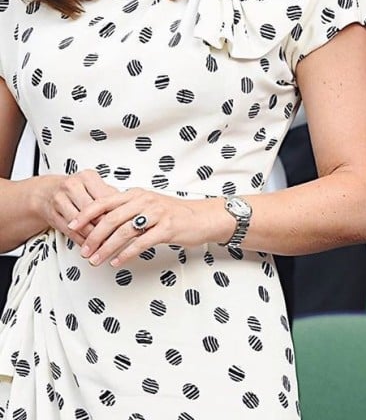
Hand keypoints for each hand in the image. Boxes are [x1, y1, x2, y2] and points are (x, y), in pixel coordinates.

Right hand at [40, 170, 118, 245]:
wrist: (47, 192)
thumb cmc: (76, 189)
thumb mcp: (94, 186)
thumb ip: (110, 195)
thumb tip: (127, 209)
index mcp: (87, 177)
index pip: (105, 198)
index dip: (115, 213)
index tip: (124, 223)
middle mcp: (72, 186)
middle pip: (93, 211)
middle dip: (105, 227)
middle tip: (116, 237)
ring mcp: (60, 200)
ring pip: (80, 223)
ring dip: (93, 237)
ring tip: (104, 244)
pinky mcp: (52, 215)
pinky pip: (69, 231)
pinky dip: (81, 240)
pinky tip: (89, 245)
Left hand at [68, 188, 225, 267]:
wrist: (203, 217)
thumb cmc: (174, 214)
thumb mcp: (149, 206)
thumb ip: (128, 210)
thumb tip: (101, 222)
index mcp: (137, 194)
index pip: (105, 201)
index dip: (86, 214)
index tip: (71, 226)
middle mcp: (145, 201)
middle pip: (111, 218)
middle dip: (93, 237)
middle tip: (83, 252)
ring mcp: (157, 214)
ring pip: (123, 231)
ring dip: (106, 248)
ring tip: (96, 261)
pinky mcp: (167, 228)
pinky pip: (141, 242)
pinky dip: (126, 253)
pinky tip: (117, 262)